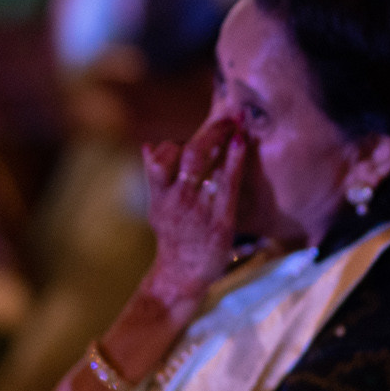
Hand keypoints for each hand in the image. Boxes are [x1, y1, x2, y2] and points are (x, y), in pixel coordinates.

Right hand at [141, 118, 246, 308]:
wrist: (181, 275)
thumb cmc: (173, 238)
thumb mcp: (156, 207)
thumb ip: (153, 176)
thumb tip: (147, 145)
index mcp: (160, 195)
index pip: (161, 158)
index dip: (177, 139)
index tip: (195, 127)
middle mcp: (177, 199)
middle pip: (188, 154)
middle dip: (210, 130)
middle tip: (229, 115)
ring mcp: (198, 209)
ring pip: (206, 164)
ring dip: (223, 138)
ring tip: (239, 122)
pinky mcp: (220, 220)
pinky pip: (227, 183)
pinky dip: (234, 160)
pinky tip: (242, 144)